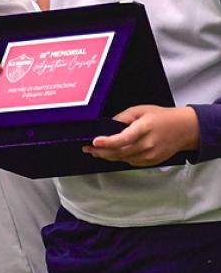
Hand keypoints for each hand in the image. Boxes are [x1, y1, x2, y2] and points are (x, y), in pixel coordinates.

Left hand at [84, 105, 200, 166]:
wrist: (185, 129)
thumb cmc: (163, 118)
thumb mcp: (140, 110)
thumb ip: (122, 117)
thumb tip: (107, 125)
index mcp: (145, 128)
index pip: (124, 138)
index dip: (108, 142)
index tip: (95, 141)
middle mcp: (148, 144)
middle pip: (120, 152)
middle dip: (101, 151)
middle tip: (88, 148)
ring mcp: (151, 155)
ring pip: (123, 159)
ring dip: (108, 156)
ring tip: (95, 151)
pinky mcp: (152, 161)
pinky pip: (131, 162)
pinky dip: (120, 158)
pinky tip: (112, 153)